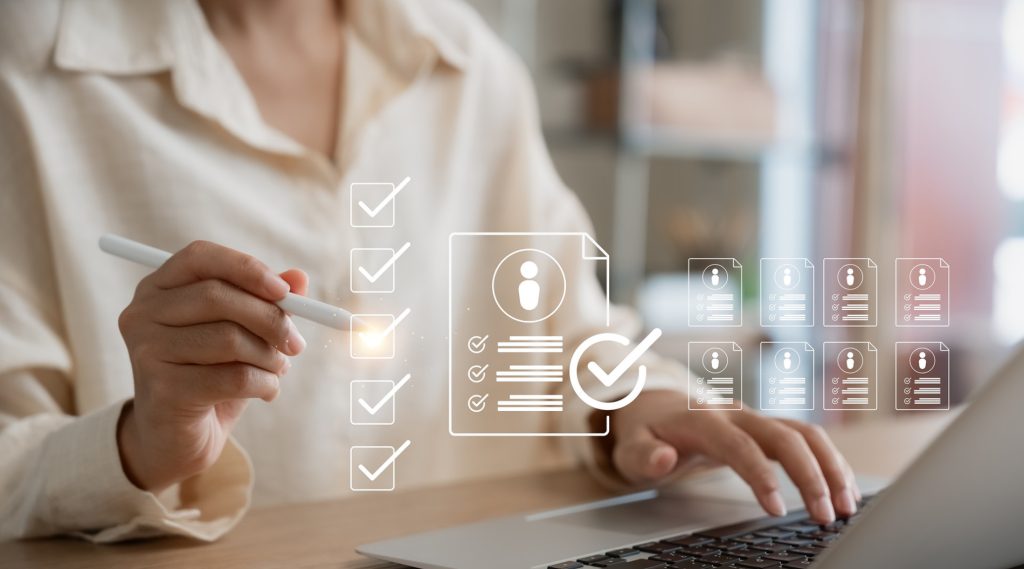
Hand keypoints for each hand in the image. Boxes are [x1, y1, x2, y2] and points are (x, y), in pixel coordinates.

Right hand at [116, 240, 307, 491]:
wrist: (177, 439)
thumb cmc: (210, 374)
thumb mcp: (240, 332)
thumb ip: (266, 302)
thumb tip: (299, 278)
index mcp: (157, 288)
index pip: (200, 257)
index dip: (246, 268)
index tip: (285, 292)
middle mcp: (142, 314)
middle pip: (218, 297)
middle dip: (270, 319)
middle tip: (296, 343)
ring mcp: (147, 352)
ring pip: (230, 339)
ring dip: (269, 357)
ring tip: (277, 369)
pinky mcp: (163, 390)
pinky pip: (234, 378)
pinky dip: (265, 384)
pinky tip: (267, 392)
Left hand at [610, 390, 860, 523]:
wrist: (656, 409)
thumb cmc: (647, 433)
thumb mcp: (631, 447)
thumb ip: (643, 455)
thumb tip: (661, 459)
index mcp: (703, 419)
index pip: (739, 445)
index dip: (761, 475)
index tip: (777, 510)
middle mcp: (737, 413)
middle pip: (785, 436)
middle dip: (811, 475)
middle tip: (828, 516)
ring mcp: (757, 418)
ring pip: (805, 433)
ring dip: (831, 467)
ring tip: (847, 506)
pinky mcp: (769, 428)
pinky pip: (808, 439)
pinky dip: (830, 462)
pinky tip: (843, 490)